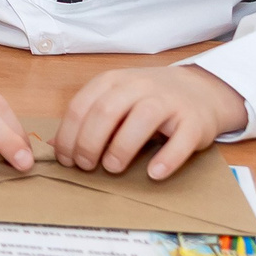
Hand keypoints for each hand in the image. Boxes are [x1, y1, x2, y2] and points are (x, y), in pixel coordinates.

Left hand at [52, 66, 247, 180]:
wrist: (201, 90)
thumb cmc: (148, 100)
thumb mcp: (115, 100)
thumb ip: (88, 119)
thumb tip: (54, 145)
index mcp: (112, 81)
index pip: (81, 106)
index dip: (68, 135)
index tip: (65, 160)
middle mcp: (138, 86)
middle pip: (106, 112)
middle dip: (89, 142)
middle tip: (86, 167)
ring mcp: (168, 102)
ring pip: (141, 119)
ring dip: (122, 147)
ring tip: (112, 168)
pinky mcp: (194, 121)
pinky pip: (181, 140)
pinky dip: (166, 158)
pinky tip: (153, 174)